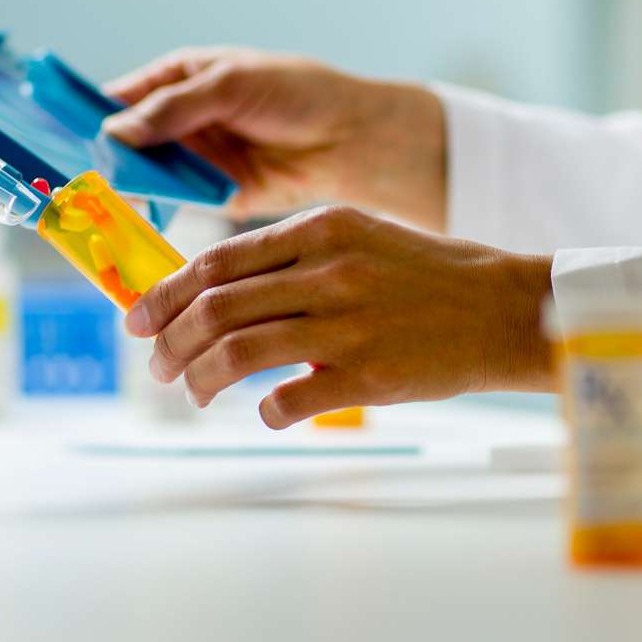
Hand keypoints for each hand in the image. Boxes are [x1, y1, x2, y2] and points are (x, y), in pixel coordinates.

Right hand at [102, 47, 446, 230]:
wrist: (350, 139)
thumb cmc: (296, 93)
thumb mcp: (230, 85)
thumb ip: (173, 109)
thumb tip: (114, 131)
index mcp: (178, 79)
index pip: (119, 96)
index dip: (85, 113)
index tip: (52, 133)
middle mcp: (178, 120)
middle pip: (123, 141)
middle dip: (99, 158)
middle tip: (68, 177)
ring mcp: (192, 160)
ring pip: (141, 176)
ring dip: (121, 188)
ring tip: (92, 201)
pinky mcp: (210, 196)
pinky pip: (170, 204)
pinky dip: (151, 212)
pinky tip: (130, 220)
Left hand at [123, 205, 554, 428]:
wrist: (502, 309)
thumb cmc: (425, 275)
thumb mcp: (357, 237)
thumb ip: (290, 257)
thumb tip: (214, 290)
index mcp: (319, 229)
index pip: (215, 261)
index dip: (164, 294)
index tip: (138, 319)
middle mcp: (328, 271)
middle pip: (215, 308)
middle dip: (169, 341)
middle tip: (157, 365)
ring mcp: (348, 324)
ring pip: (237, 352)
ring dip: (199, 379)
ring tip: (191, 393)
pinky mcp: (369, 374)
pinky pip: (287, 399)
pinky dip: (262, 410)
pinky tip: (264, 412)